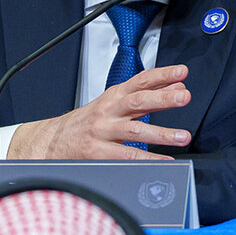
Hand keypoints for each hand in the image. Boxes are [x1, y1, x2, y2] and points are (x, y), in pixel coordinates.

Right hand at [7, 64, 190, 159]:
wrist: (51, 141)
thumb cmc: (87, 122)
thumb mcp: (115, 103)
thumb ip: (147, 95)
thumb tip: (176, 87)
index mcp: (114, 96)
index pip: (140, 81)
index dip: (161, 75)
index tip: (181, 72)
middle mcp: (109, 111)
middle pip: (137, 101)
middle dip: (162, 98)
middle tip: (184, 97)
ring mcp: (103, 132)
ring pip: (134, 131)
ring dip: (161, 133)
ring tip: (182, 136)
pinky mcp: (97, 153)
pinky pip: (125, 157)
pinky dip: (147, 160)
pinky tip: (164, 161)